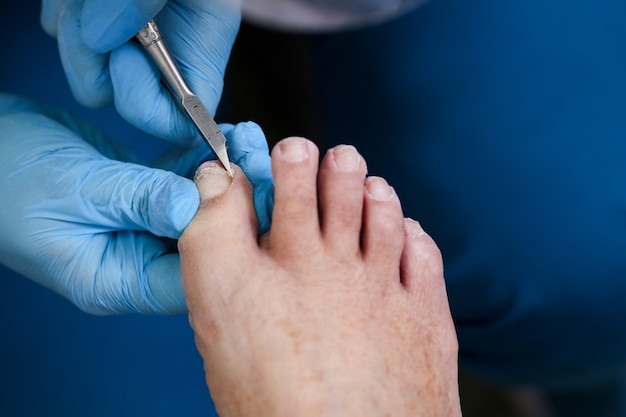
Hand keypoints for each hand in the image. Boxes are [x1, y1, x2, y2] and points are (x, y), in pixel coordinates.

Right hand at [0, 93, 272, 314]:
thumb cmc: (7, 179)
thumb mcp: (78, 190)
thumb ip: (139, 198)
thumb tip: (196, 204)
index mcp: (116, 281)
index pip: (190, 278)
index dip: (229, 242)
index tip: (255, 200)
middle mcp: (134, 261)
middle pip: (204, 244)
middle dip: (236, 203)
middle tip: (259, 163)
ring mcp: (140, 230)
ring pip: (198, 211)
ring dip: (224, 177)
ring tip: (247, 141)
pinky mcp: (140, 200)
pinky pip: (181, 187)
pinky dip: (200, 164)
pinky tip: (222, 139)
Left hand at [40, 0, 239, 145]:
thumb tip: (103, 37)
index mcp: (200, 43)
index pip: (185, 117)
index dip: (148, 106)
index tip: (124, 59)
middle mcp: (165, 45)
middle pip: (117, 96)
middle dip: (94, 59)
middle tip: (93, 12)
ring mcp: (126, 34)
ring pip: (83, 64)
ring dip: (73, 23)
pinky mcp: (93, 19)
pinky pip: (59, 32)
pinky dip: (61, 8)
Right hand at [180, 138, 460, 416]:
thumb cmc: (276, 406)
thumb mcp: (218, 323)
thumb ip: (212, 243)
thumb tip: (217, 186)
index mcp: (274, 272)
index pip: (277, 185)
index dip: (278, 160)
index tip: (277, 158)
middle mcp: (330, 269)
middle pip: (335, 181)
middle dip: (324, 160)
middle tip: (317, 157)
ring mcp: (383, 288)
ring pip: (382, 206)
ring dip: (370, 187)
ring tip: (362, 185)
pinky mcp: (425, 313)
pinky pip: (423, 249)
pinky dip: (409, 232)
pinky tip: (399, 236)